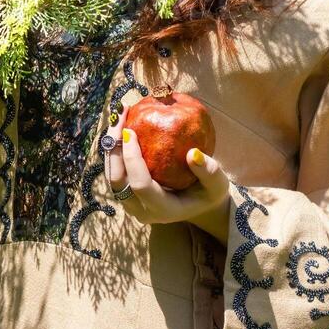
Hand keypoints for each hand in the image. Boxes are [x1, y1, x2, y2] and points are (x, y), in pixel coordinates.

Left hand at [103, 110, 232, 242]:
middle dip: (115, 148)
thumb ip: (208, 171)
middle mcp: (141, 209)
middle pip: (117, 180)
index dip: (132, 159)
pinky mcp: (126, 194)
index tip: (131, 132)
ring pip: (111, 175)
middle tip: (119, 119)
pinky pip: (115, 170)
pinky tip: (122, 126)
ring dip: (111, 146)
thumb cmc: (208, 193)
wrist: (199, 206)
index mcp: (163, 209)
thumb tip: (192, 153)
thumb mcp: (217, 184)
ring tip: (117, 118)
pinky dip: (115, 149)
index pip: (140, 184)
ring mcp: (131, 204)